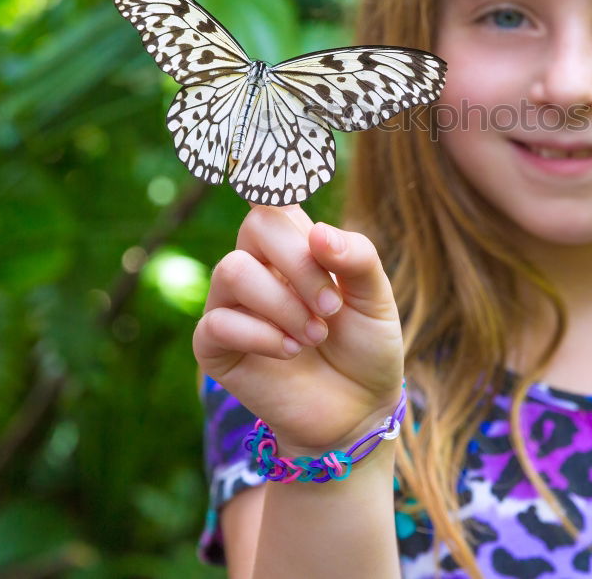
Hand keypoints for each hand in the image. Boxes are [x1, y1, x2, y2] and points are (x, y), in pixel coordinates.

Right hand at [192, 203, 404, 456]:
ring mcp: (232, 305)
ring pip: (232, 270)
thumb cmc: (365, 345)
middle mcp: (258, 266)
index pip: (274, 198)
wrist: (357, 410)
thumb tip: (318, 233)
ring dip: (283, 304)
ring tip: (315, 335)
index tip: (277, 182)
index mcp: (295, 245)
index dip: (271, 180)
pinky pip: (217, 322)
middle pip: (256, 224)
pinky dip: (260, 335)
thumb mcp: (377, 298)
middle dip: (300, 264)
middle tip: (331, 307)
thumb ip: (356, 258)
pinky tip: (289, 353)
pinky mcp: (214, 347)